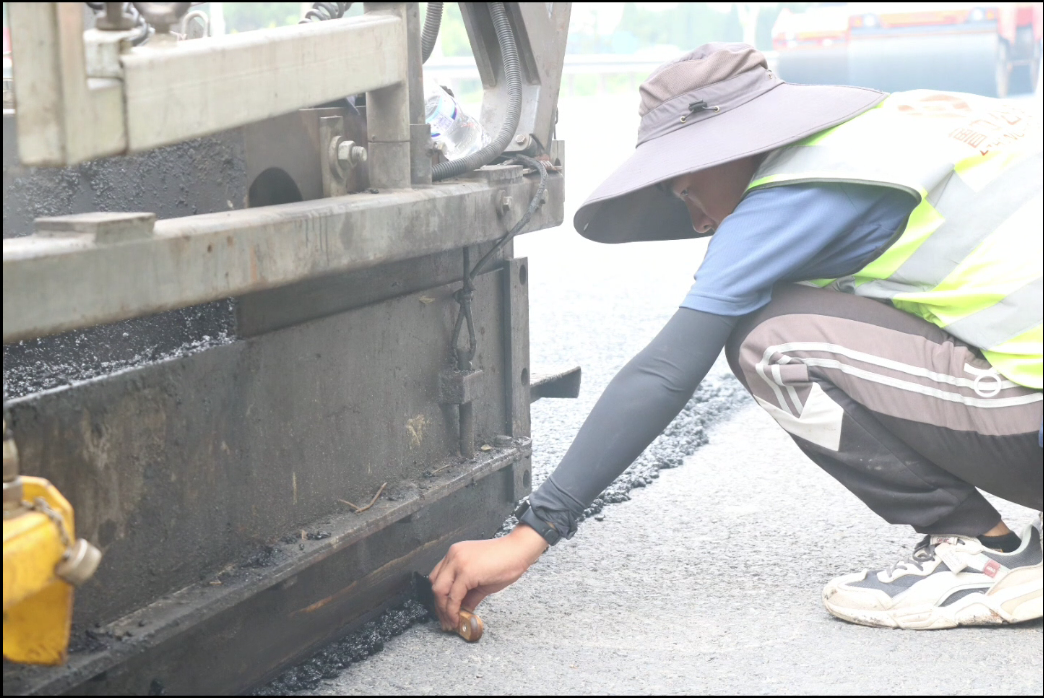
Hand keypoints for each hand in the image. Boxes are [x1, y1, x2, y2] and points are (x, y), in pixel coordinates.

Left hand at [428, 523, 547, 630]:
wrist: (520, 550)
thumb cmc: (505, 561)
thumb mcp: (482, 579)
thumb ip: (469, 594)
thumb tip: (462, 610)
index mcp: (455, 554)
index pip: (438, 578)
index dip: (440, 598)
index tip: (445, 612)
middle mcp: (453, 556)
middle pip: (435, 584)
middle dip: (439, 606)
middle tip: (447, 622)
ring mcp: (458, 562)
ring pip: (440, 590)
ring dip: (444, 610)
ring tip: (452, 623)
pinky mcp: (466, 572)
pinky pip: (454, 595)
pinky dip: (453, 610)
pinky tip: (459, 618)